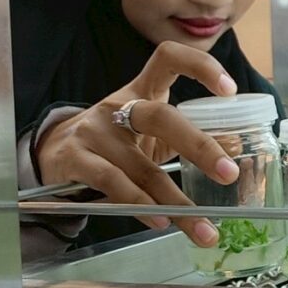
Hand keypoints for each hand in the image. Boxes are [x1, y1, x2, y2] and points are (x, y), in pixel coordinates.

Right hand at [36, 41, 240, 246]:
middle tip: (229, 174)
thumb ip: (184, 139)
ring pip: (143, 168)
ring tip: (204, 229)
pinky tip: (161, 221)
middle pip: (162, 117)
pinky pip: (114, 184)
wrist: (52, 152)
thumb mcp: (147, 132)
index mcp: (141, 91)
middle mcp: (118, 107)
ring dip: (177, 203)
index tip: (230, 90)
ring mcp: (95, 132)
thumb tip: (236, 151)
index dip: (200, 66)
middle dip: (199, 146)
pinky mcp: (76, 159)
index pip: (168, 58)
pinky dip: (140, 206)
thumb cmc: (113, 142)